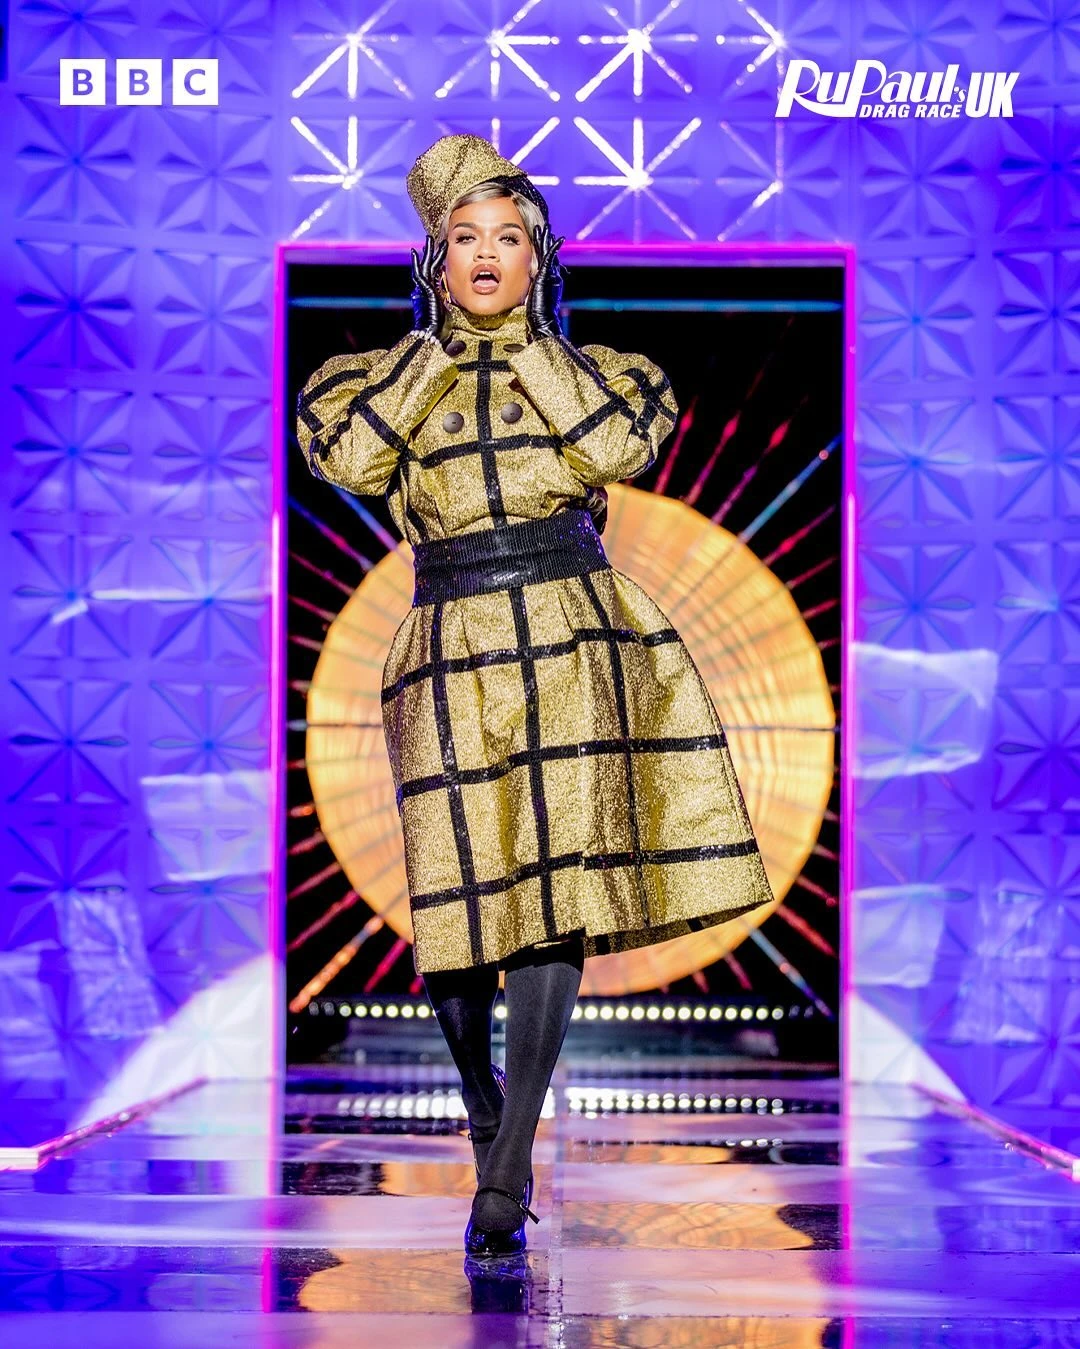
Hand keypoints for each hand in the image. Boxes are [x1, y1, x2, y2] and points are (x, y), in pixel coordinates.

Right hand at [410, 234, 447, 338]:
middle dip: (432, 254)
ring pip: (426, 266)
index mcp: (434, 296)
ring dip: (428, 252)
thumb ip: (453, 326)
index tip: (438, 256)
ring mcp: (425, 290)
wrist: (430, 336)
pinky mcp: (424, 289)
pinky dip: (418, 262)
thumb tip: (460, 345)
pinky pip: (421, 272)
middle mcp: (427, 291)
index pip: (435, 276)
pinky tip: (417, 251)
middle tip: (432, 240)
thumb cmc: (439, 334)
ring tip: (429, 238)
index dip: (437, 264)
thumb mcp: (449, 325)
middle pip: (430, 268)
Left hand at [526, 223, 565, 339]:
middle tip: (545, 229)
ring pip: (549, 253)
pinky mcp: (548, 276)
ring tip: (545, 228)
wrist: (542, 322)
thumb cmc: (535, 316)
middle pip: (548, 254)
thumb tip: (524, 292)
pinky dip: (552, 248)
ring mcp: (551, 276)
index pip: (544, 261)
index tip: (541, 240)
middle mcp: (551, 276)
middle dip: (545, 241)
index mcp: (547, 281)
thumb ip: (530, 291)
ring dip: (546, 240)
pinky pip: (551, 258)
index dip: (543, 250)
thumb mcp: (531, 299)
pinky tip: (554, 239)